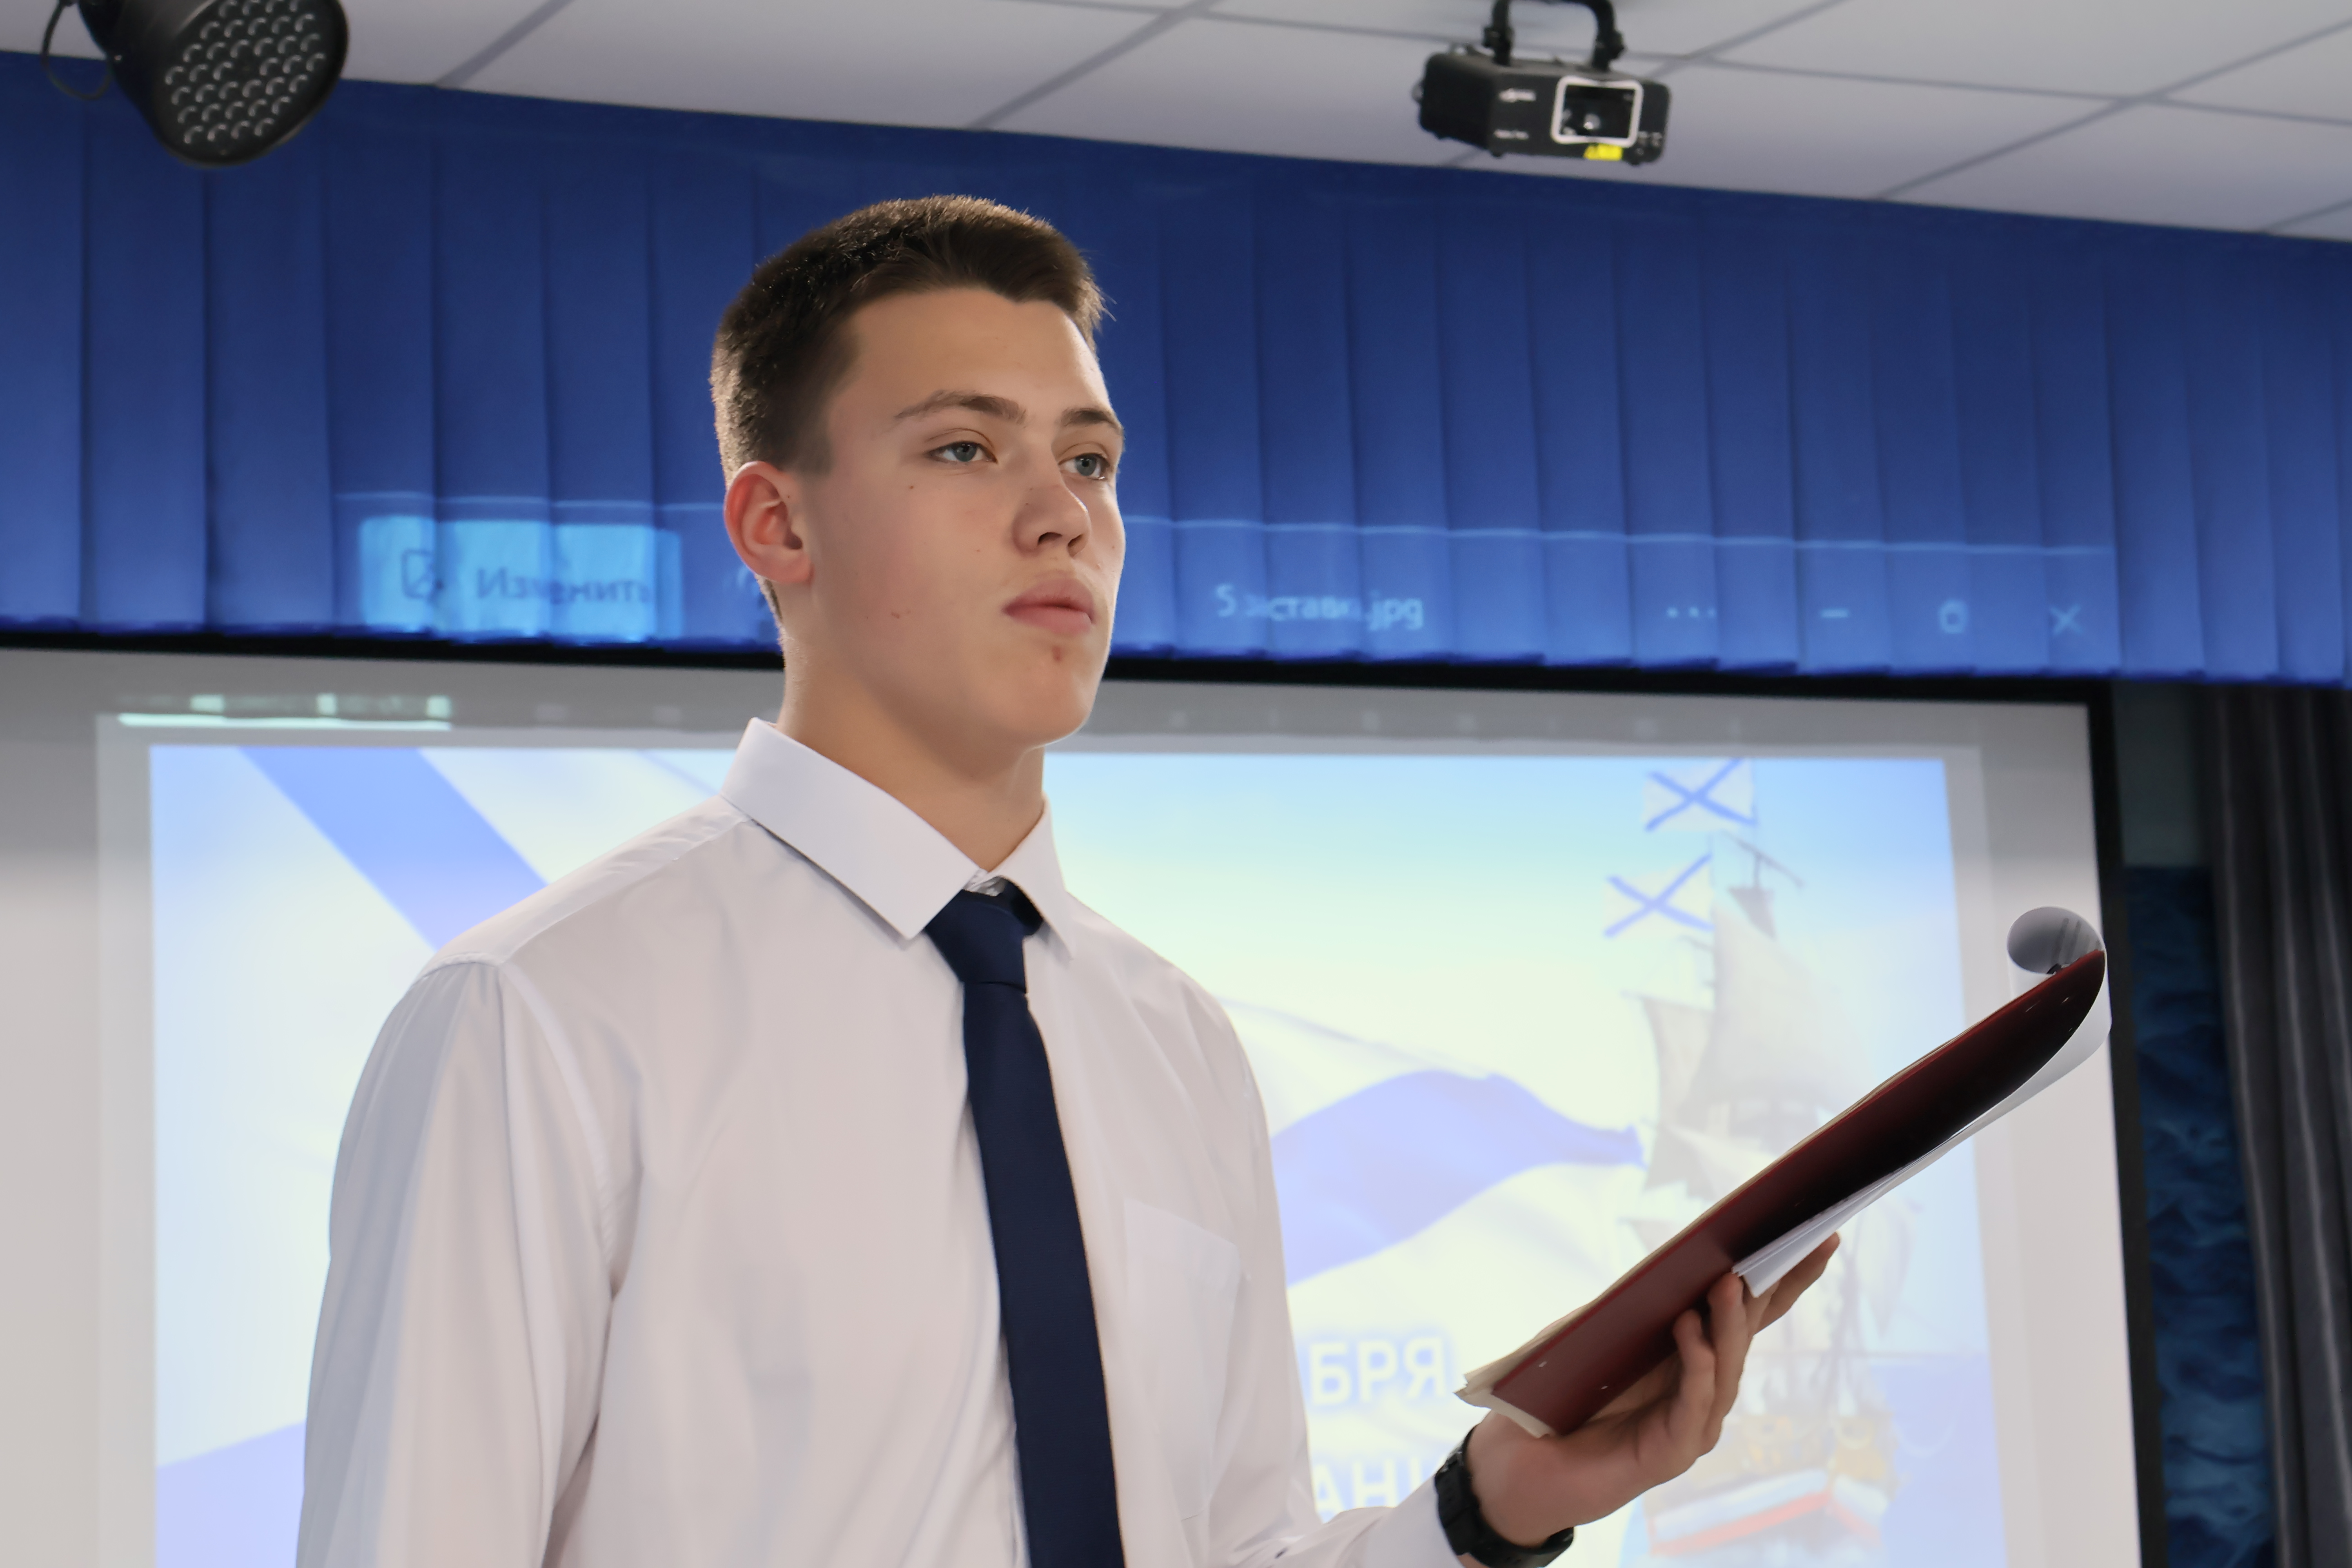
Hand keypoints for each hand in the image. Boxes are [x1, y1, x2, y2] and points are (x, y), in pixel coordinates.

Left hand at [1458, 1233, 1839, 1553]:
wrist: (1521, 1461)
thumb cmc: (1559, 1394)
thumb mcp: (1596, 1333)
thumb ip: (1635, 1305)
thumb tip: (1675, 1260)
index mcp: (1694, 1359)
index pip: (1749, 1314)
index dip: (1788, 1279)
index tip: (1820, 1236)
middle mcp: (1704, 1393)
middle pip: (1747, 1334)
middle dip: (1770, 1288)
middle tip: (1783, 1244)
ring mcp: (1692, 1426)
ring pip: (1726, 1366)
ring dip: (1727, 1321)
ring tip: (1726, 1280)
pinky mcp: (1669, 1453)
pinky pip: (1693, 1403)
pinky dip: (1696, 1364)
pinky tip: (1689, 1330)